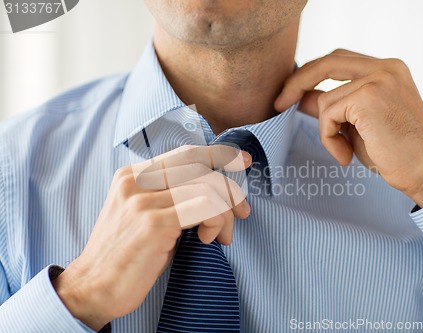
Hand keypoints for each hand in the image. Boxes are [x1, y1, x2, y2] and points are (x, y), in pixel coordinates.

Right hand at [52, 145, 251, 330]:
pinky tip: (207, 239)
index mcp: (132, 174)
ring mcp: (143, 200)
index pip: (185, 153)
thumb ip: (172, 195)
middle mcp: (136, 180)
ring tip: (220, 236)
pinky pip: (206, 206)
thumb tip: (215, 191)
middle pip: (200, 164)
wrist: (94, 288)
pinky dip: (217, 220)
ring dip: (226, 212)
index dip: (218, 153)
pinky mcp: (153, 222)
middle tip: (242, 212)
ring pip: (208, 185)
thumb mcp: (146, 214)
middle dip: (230, 187)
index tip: (242, 161)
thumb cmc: (127, 255)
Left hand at [275, 49, 422, 206]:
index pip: (339, 60)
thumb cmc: (396, 152)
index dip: (311, 74)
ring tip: (343, 152)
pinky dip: (329, 138)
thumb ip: (334, 106)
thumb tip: (301, 97)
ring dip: (326, 130)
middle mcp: (385, 67)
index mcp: (388, 69)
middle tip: (279, 103)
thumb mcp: (358, 124)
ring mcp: (378, 79)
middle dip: (298, 82)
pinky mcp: (367, 96)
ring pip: (325, 99)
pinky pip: (327, 114)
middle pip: (327, 62)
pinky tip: (346, 155)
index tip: (290, 94)